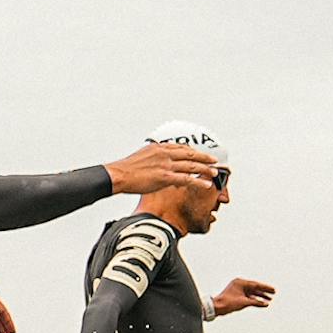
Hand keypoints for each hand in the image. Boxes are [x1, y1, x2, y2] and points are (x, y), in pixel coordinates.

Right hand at [104, 139, 222, 198]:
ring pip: (191, 166)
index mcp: (159, 148)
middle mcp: (164, 154)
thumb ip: (154, 158)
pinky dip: (198, 182)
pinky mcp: (165, 177)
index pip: (181, 147)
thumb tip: (159, 163)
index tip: (201, 154)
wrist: (118, 175)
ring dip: (205, 169)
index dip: (193, 151)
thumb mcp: (141, 156)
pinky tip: (206, 184)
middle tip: (215, 161)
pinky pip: (186, 179)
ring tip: (214, 173)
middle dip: (204, 158)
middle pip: (190, 154)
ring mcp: (165, 165)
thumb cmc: (126, 169)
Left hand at [210, 278, 276, 317]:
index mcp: (240, 282)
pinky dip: (255, 299)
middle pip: (255, 287)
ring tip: (269, 299)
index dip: (266, 288)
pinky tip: (261, 302)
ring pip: (252, 292)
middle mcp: (239, 284)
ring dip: (260, 296)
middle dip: (264, 291)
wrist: (217, 307)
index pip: (256, 284)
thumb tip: (265, 304)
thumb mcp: (244, 302)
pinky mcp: (237, 295)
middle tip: (273, 293)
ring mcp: (238, 290)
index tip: (273, 290)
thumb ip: (256, 302)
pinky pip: (248, 296)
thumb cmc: (228, 303)